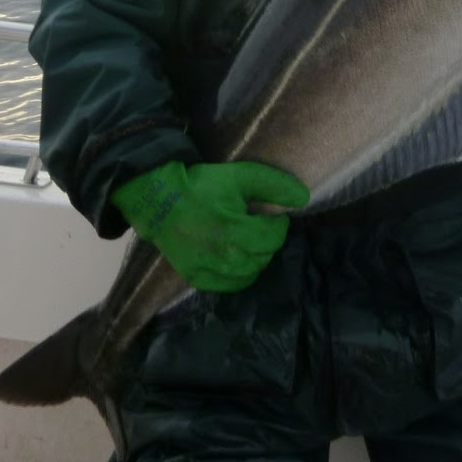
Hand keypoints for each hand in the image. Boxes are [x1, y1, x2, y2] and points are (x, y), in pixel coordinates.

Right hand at [111, 160, 310, 291]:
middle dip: (267, 241)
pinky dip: (239, 275)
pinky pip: (230, 285)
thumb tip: (303, 199)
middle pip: (264, 257)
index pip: (274, 238)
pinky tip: (236, 259)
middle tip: (259, 227)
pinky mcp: (196, 278)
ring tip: (249, 242)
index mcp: (236, 232)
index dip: (279, 225)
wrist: (158, 200)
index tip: (273, 216)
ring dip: (256, 258)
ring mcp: (209, 271)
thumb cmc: (201, 186)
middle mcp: (224, 257)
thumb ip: (275, 185)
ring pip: (250, 274)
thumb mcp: (240, 176)